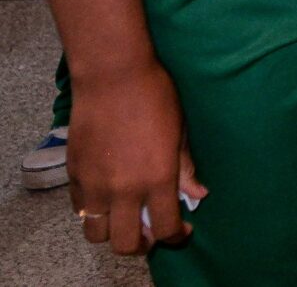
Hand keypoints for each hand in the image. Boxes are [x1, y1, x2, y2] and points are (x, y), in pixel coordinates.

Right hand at [70, 64, 204, 255]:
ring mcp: (94, 185)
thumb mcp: (179, 132)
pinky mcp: (74, 175)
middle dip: (142, 244)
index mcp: (157, 179)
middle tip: (150, 232)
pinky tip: (106, 197)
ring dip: (112, 232)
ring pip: (97, 234)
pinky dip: (92, 211)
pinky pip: (80, 209)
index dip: (176, 236)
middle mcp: (124, 189)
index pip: (165, 228)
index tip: (181, 231)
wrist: (113, 76)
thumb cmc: (155, 97)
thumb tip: (198, 194)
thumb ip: (185, 168)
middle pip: (127, 243)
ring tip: (125, 218)